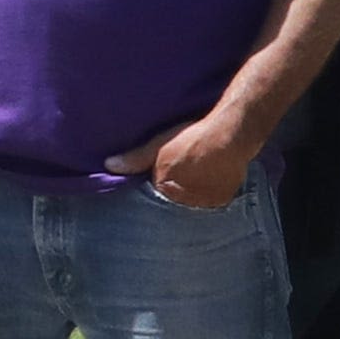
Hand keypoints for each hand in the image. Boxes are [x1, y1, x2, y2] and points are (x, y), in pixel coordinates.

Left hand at [110, 107, 263, 210]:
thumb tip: (109, 165)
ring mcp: (203, 203)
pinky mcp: (221, 201)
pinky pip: (211, 203)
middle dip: (174, 193)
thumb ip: (135, 159)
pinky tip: (211, 179)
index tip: (163, 175)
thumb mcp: (159, 144)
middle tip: (184, 174)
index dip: (156, 184)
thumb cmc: (192, 136)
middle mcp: (182, 201)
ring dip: (192, 195)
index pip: (153, 195)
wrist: (230, 135)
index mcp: (164, 188)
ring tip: (199, 176)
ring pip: (192, 204)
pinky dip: (209, 195)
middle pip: (173, 202)